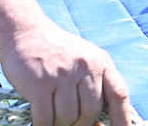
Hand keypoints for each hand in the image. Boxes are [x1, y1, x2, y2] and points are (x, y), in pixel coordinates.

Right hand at [0, 24, 137, 125]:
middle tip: (70, 122)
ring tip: (53, 116)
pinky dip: (43, 125)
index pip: (119, 94)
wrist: (25, 32)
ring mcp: (62, 75)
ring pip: (68, 117)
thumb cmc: (56, 52)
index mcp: (101, 62)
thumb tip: (100, 123)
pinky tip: (40, 122)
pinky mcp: (39, 84)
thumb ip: (94, 86)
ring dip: (60, 123)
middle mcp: (85, 66)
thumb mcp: (84, 60)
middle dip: (81, 123)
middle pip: (91, 111)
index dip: (123, 118)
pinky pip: (46, 117)